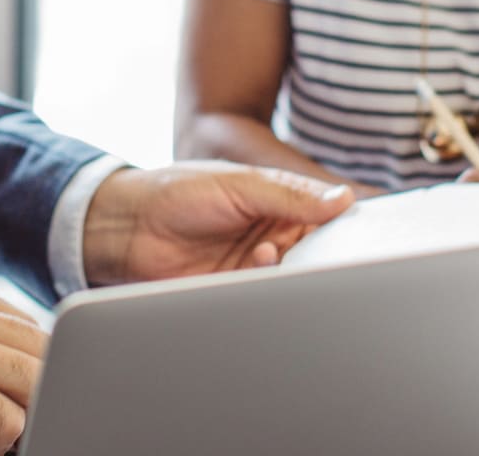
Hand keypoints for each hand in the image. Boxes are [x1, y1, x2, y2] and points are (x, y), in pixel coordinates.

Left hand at [81, 161, 353, 285]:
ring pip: (293, 276)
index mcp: (279, 204)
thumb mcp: (240, 184)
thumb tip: (342, 198)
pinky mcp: (239, 292)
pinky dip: (268, 284)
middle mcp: (273, 235)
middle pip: (314, 251)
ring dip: (288, 267)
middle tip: (314, 247)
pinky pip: (267, 295)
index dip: (339, 223)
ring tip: (266, 250)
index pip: (324, 216)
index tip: (350, 226)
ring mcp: (256, 265)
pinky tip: (255, 263)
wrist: (128, 227)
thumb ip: (291, 194)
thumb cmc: (179, 191)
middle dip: (317, 252)